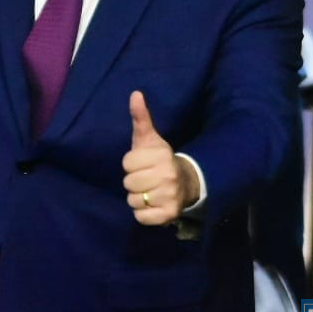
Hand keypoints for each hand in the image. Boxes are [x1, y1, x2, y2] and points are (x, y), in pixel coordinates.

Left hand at [121, 91, 197, 225]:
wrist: (185, 182)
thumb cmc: (158, 159)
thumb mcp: (149, 138)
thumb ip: (140, 118)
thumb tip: (135, 94)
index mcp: (161, 155)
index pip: (126, 163)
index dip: (131, 164)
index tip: (143, 163)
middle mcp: (168, 175)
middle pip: (128, 183)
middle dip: (133, 182)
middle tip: (146, 179)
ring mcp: (170, 196)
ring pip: (133, 201)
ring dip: (137, 198)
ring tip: (150, 191)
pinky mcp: (169, 215)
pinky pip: (141, 217)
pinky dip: (142, 214)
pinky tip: (152, 205)